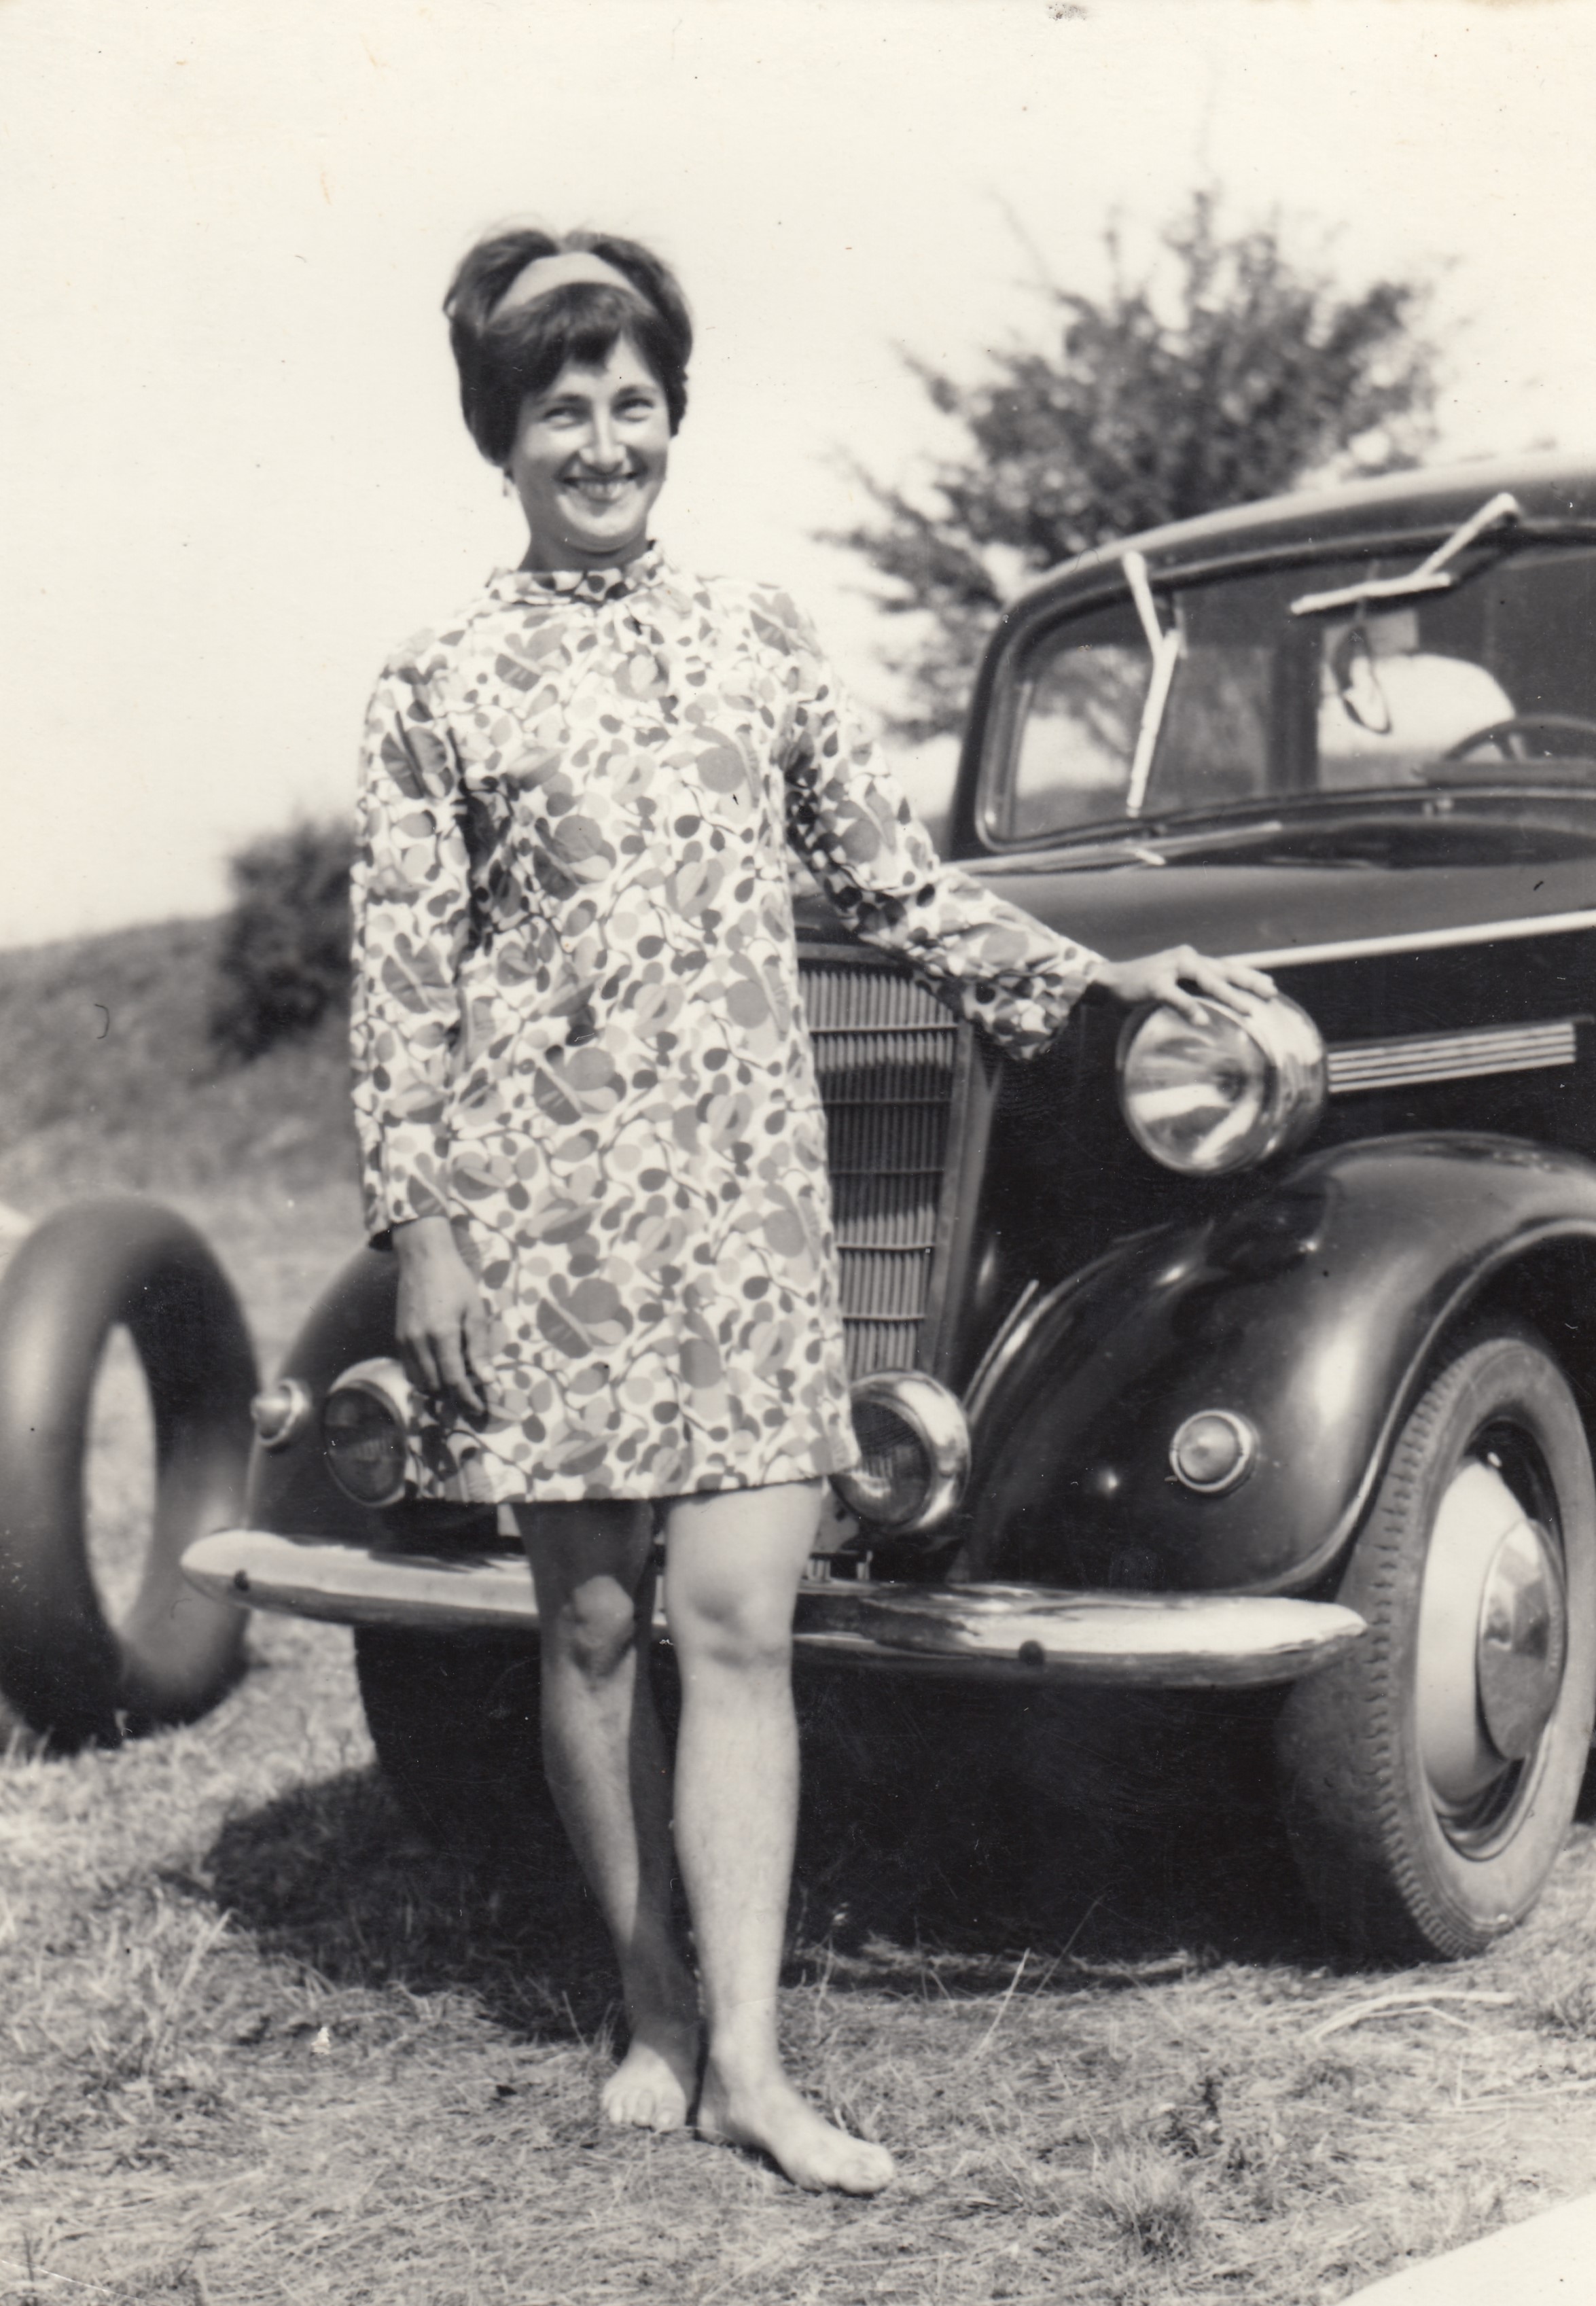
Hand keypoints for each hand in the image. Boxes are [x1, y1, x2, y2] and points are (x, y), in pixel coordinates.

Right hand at [392, 1216, 490, 1413]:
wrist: (424, 1259)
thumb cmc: (456, 1282)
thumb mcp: (476, 1312)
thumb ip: (479, 1349)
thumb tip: (488, 1380)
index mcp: (443, 1335)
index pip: (454, 1381)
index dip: (468, 1399)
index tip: (480, 1408)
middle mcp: (419, 1342)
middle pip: (435, 1386)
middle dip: (454, 1397)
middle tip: (472, 1396)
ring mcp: (405, 1341)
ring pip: (419, 1382)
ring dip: (438, 1390)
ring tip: (456, 1386)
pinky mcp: (398, 1338)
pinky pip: (409, 1370)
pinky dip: (424, 1377)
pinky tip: (439, 1371)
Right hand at [1092, 945, 1276, 1027]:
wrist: (1110, 980)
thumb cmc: (1144, 984)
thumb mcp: (1175, 982)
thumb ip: (1195, 988)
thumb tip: (1218, 1002)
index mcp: (1192, 959)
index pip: (1226, 966)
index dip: (1249, 975)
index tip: (1271, 986)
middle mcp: (1186, 959)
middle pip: (1223, 971)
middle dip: (1249, 983)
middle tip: (1271, 995)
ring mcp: (1170, 969)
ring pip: (1207, 981)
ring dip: (1229, 996)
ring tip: (1249, 1011)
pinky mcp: (1154, 983)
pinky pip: (1176, 996)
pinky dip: (1189, 1007)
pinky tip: (1202, 1020)